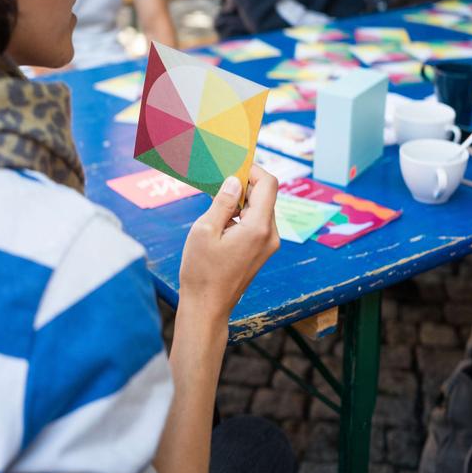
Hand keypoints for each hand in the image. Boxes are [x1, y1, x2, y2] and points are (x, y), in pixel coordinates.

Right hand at [179, 165, 279, 326]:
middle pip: (266, 195)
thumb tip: (235, 180)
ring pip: (261, 209)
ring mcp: (268, 245)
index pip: (268, 184)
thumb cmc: (201, 272)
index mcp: (258, 227)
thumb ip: (223, 202)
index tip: (233, 164)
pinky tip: (221, 218)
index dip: (252, 169)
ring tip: (216, 199)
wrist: (207, 308)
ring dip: (242, 199)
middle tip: (220, 177)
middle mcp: (270, 235)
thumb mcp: (205, 230)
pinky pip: (257, 223)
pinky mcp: (261, 252)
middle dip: (245, 183)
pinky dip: (243, 214)